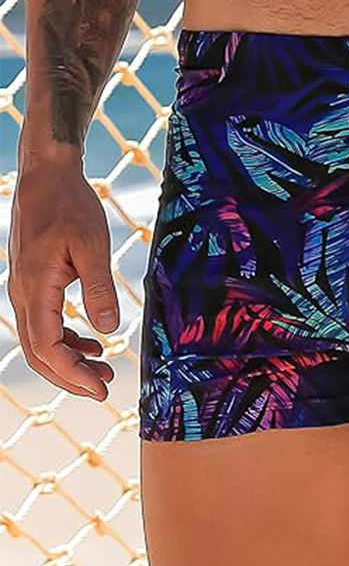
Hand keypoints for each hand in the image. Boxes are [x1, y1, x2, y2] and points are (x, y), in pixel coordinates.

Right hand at [8, 158, 117, 399]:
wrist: (47, 177)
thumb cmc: (71, 206)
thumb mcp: (92, 246)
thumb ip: (99, 288)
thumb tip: (109, 329)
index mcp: (35, 288)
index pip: (47, 347)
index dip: (72, 373)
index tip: (100, 388)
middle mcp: (23, 293)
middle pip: (39, 352)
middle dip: (70, 375)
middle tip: (104, 387)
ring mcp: (25, 288)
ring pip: (40, 339)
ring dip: (70, 358)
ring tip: (104, 367)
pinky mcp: (34, 282)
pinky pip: (44, 322)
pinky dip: (66, 338)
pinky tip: (92, 342)